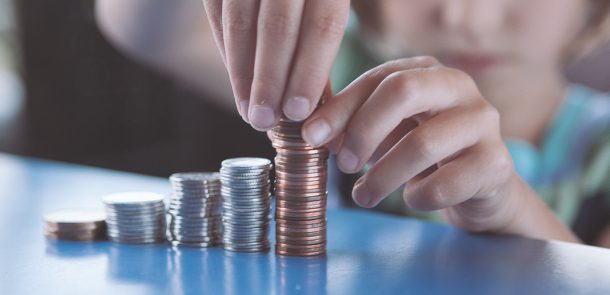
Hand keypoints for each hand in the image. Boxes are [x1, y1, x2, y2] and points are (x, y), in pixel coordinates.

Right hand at [202, 0, 349, 129]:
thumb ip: (324, 36)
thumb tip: (318, 100)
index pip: (323, 25)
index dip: (309, 72)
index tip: (297, 112)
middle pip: (277, 26)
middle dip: (270, 80)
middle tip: (265, 121)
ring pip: (241, 21)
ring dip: (242, 72)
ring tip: (249, 112)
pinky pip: (218, 11)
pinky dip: (227, 50)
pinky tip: (237, 81)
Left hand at [302, 56, 577, 240]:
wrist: (478, 185)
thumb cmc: (423, 152)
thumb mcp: (388, 131)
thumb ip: (354, 125)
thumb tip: (314, 133)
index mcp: (428, 72)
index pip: (379, 78)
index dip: (341, 107)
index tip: (311, 136)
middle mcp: (460, 87)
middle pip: (403, 91)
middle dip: (363, 130)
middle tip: (343, 165)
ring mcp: (483, 123)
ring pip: (422, 143)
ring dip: (382, 176)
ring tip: (363, 195)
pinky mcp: (496, 163)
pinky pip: (445, 184)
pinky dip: (417, 197)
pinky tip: (411, 198)